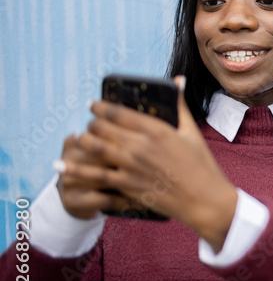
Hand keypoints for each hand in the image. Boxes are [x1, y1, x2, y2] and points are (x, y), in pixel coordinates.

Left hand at [64, 77, 237, 249]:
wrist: (204, 199)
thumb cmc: (202, 165)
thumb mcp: (192, 132)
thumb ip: (180, 105)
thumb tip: (178, 81)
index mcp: (156, 129)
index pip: (117, 112)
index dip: (100, 107)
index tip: (93, 105)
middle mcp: (140, 146)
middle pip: (102, 127)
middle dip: (93, 123)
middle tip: (92, 124)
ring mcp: (131, 166)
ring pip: (95, 147)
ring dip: (84, 140)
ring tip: (80, 138)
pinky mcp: (127, 185)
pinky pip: (95, 175)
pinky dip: (76, 169)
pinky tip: (61, 165)